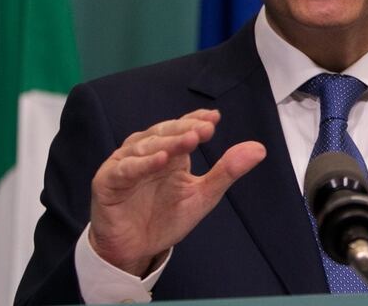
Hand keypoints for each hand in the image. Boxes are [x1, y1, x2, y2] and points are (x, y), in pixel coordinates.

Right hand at [88, 109, 265, 275]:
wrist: (135, 249)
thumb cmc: (165, 218)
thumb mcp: (203, 196)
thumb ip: (227, 172)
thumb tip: (259, 149)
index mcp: (170, 152)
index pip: (182, 128)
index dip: (196, 121)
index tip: (214, 118)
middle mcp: (146, 152)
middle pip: (164, 133)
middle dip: (185, 129)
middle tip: (205, 129)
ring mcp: (125, 165)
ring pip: (145, 146)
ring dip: (167, 142)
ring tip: (188, 141)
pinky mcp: (107, 182)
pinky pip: (124, 169)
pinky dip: (140, 164)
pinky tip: (160, 160)